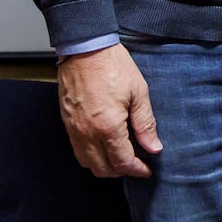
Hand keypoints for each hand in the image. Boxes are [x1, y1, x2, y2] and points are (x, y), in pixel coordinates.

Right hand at [57, 43, 162, 177]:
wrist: (85, 50)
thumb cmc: (113, 67)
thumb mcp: (139, 93)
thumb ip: (145, 124)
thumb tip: (154, 147)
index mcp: (108, 127)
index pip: (122, 162)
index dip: (137, 169)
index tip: (147, 169)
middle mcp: (87, 133)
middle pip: (103, 169)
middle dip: (121, 171)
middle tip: (137, 164)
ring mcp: (74, 130)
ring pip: (87, 163)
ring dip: (105, 166)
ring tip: (121, 157)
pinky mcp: (66, 124)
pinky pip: (77, 151)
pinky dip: (91, 156)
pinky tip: (104, 147)